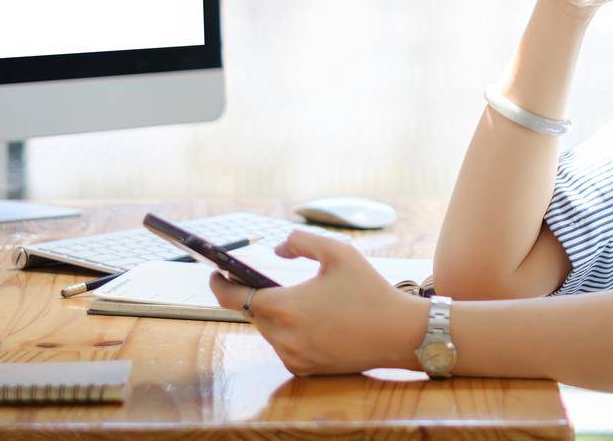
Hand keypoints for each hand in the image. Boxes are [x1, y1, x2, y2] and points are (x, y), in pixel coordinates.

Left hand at [207, 229, 429, 376]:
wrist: (399, 333)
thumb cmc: (369, 289)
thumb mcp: (338, 252)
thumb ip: (300, 242)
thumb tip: (276, 251)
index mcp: (286, 307)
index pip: (236, 297)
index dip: (219, 285)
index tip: (213, 273)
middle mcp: (284, 337)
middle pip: (253, 314)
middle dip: (251, 296)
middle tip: (250, 278)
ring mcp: (294, 356)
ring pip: (267, 331)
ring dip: (270, 314)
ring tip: (278, 295)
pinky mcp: (305, 368)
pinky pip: (283, 346)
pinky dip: (286, 331)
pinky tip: (302, 318)